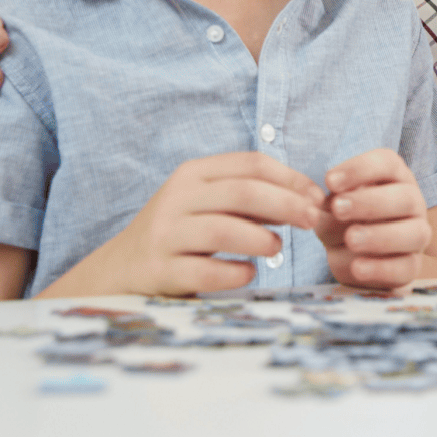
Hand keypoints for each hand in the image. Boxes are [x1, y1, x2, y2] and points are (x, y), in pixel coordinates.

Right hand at [39, 152, 325, 297]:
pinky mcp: (158, 270)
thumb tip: (309, 198)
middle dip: (288, 205)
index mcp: (193, 174)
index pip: (251, 163)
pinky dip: (237, 272)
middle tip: (313, 222)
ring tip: (276, 248)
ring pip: (224, 229)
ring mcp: (165, 234)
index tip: (317, 198)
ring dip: (263, 239)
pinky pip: (207, 270)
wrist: (119, 271)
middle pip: (244, 192)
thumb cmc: (181, 233)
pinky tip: (249, 272)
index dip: (292, 178)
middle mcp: (177, 198)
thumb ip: (250, 196)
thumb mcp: (208, 203)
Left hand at [316, 149, 431, 289]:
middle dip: (370, 202)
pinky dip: (382, 268)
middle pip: (404, 197)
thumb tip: (315, 207)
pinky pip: (406, 268)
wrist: (361, 258)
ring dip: (380, 235)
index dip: (359, 169)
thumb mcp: (333, 208)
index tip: (329, 180)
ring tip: (351, 239)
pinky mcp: (413, 266)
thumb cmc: (347, 221)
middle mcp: (412, 202)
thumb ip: (328, 206)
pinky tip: (358, 267)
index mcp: (395, 177)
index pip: (386, 163)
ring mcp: (417, 235)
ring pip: (413, 233)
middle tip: (338, 208)